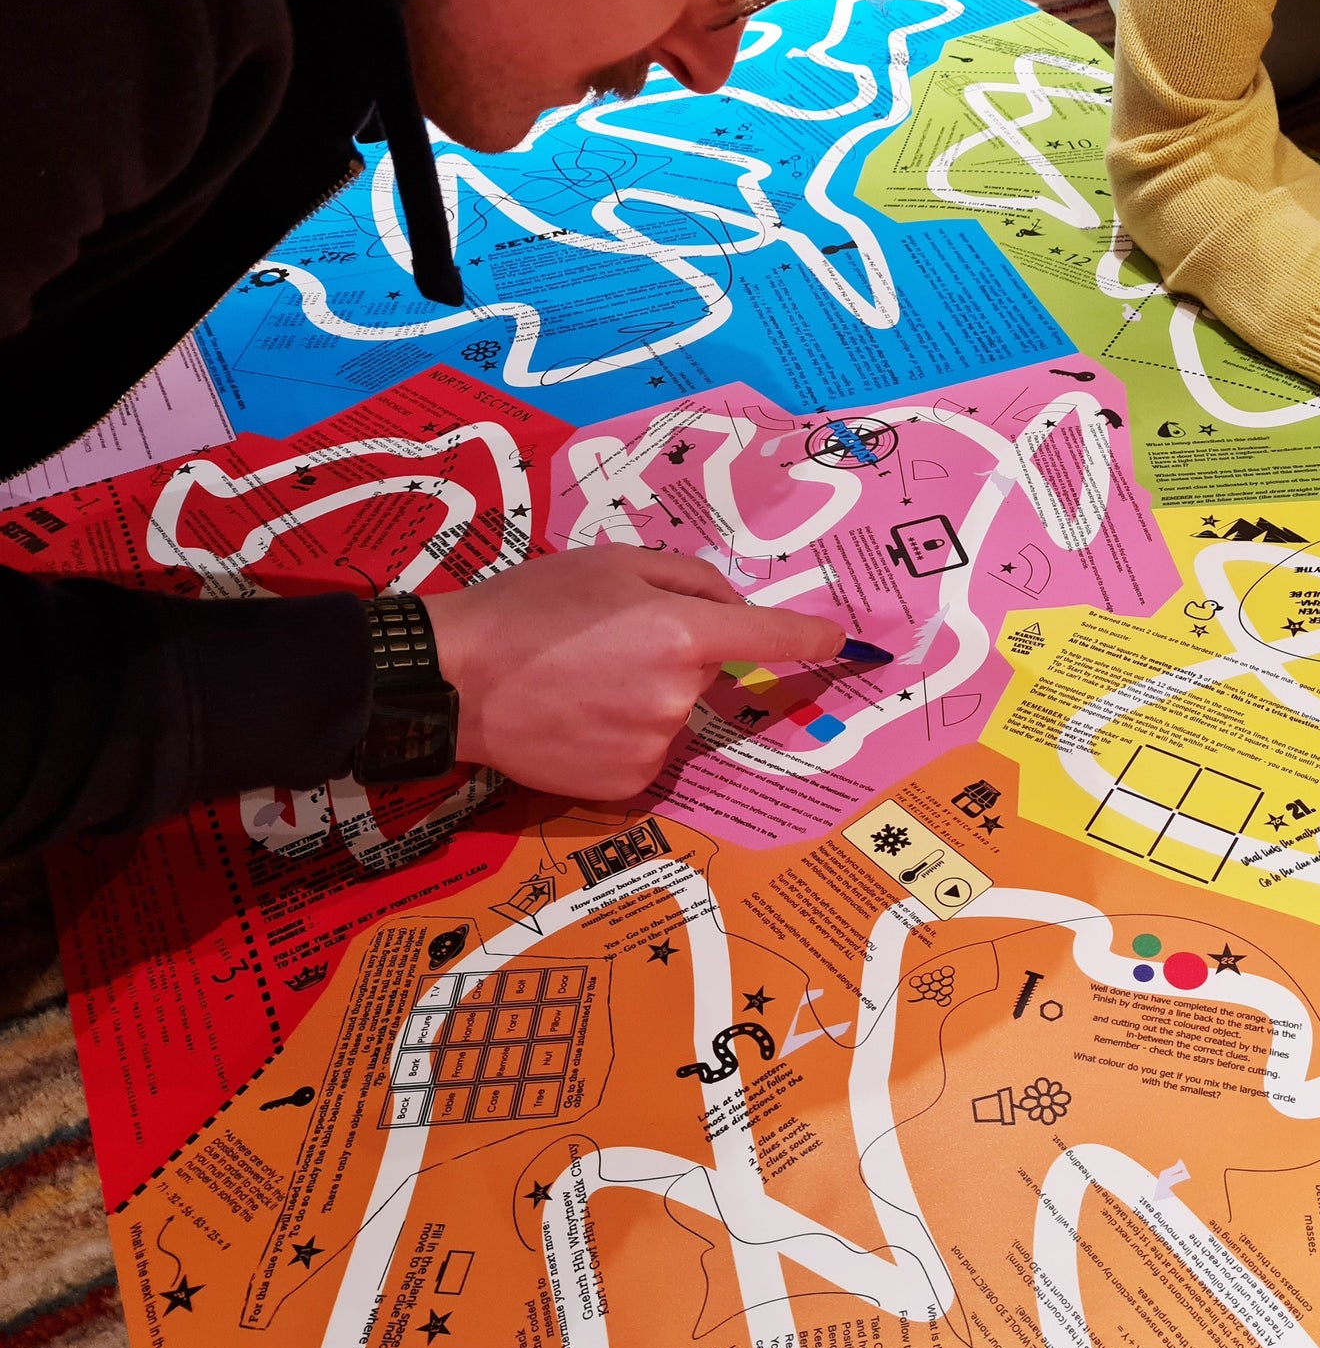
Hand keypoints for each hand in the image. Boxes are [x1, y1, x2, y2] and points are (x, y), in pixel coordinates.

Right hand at [423, 545, 845, 798]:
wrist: (452, 680)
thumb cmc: (527, 607)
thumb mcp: (610, 564)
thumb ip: (688, 581)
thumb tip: (737, 609)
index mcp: (681, 634)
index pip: (773, 637)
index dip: (810, 638)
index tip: (838, 641)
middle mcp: (679, 696)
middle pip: (706, 671)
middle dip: (674, 654)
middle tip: (602, 641)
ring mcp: (655, 746)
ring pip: (674, 712)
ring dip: (644, 696)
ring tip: (575, 680)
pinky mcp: (628, 784)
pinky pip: (647, 751)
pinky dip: (622, 735)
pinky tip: (574, 718)